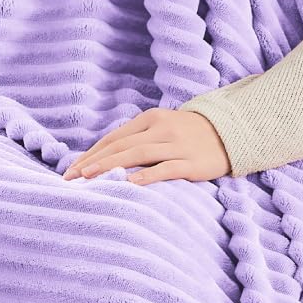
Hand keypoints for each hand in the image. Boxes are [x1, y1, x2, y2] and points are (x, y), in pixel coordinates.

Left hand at [63, 108, 229, 184]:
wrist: (231, 132)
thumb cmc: (189, 135)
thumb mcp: (161, 129)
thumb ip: (137, 139)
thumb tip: (103, 157)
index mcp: (150, 119)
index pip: (113, 138)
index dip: (90, 154)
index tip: (70, 170)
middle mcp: (161, 129)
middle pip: (120, 146)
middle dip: (93, 162)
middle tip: (72, 177)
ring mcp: (177, 145)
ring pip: (138, 154)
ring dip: (111, 166)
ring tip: (90, 178)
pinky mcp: (192, 162)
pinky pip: (166, 168)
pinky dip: (147, 175)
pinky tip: (131, 183)